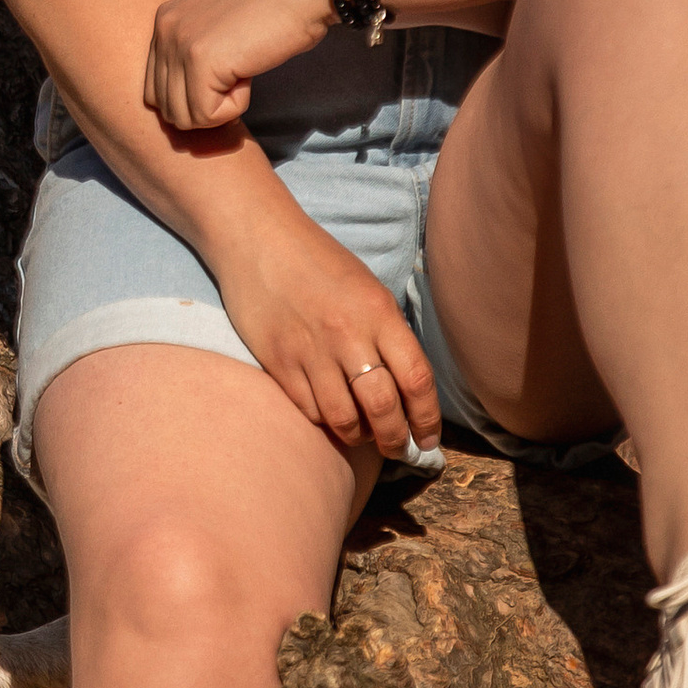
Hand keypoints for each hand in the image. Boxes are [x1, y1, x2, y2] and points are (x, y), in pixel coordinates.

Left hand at [145, 0, 330, 133]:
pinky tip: (249, 74)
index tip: (228, 69)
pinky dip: (234, 106)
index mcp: (165, 20)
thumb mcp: (218, 29)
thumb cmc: (276, 11)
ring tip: (243, 70)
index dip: (194, 95)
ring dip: (219, 107)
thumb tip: (184, 109)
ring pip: (183, 117)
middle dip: (204, 105)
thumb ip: (194, 57)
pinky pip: (206, 115)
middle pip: (165, 107)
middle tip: (237, 73)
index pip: (155, 89)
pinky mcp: (200, 59)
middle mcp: (163, 28)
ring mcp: (178, 42)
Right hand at [209, 204, 440, 461]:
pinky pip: (308, 410)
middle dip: (395, 439)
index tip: (429, 439)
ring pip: (343, 418)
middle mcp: (348, 334)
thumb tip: (408, 389)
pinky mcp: (278, 361)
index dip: (427, 418)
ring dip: (358, 436)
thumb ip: (389, 334)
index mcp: (379, 313)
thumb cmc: (320, 263)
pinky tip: (329, 415)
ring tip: (362, 435)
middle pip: (382, 408)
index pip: (416, 379)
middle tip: (397, 448)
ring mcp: (309, 350)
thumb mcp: (369, 289)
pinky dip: (323, 421)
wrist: (259, 240)